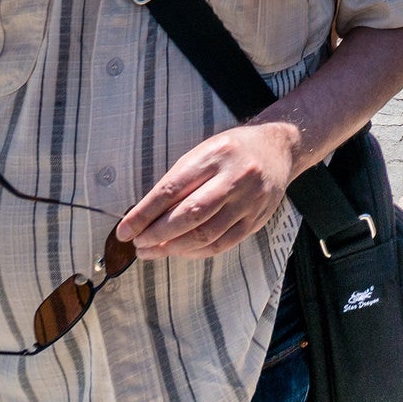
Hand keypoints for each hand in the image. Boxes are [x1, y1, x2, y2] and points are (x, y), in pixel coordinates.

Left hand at [116, 124, 300, 259]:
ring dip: (173, 249)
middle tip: (137, 244)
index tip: (125, 230)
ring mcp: (249, 201)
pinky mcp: (256, 220)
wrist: (277, 149)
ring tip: (152, 252)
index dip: (144, 213)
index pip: (172, 189)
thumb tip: (145, 215)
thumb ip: (179, 181)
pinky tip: (179, 252)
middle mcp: (235, 178)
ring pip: (206, 235)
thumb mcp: (203, 153)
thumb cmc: (232, 151)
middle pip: (190, 215)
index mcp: (214, 155)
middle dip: (157, 234)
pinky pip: (222, 244)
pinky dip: (196, 252)